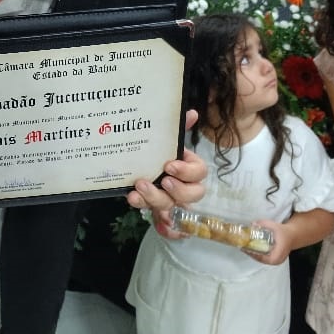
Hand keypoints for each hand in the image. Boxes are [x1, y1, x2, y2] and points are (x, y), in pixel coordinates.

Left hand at [125, 110, 204, 237]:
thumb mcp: (166, 140)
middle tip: (162, 180)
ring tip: (139, 188)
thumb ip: (178, 127)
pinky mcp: (157, 212)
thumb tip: (192, 113)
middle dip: (178, 190)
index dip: (186, 172)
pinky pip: (160, 220)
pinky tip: (134, 200)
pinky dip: (148, 212)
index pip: (199, 172)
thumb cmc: (159, 154)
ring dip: (155, 198)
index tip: (169, 165)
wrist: (140, 169)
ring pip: (171, 206)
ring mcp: (171, 202)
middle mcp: (184, 188)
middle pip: (193, 195)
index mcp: (190, 168)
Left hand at [244, 219, 290, 264]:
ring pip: (261, 259)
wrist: (293, 235)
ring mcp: (275, 261)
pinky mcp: (274, 259)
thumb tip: (252, 224)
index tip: (244, 248)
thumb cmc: (284, 232)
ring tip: (245, 247)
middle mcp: (276, 260)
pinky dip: (257, 253)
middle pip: (260, 259)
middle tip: (242, 247)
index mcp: (277, 255)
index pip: (262, 258)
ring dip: (253, 253)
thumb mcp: (274, 226)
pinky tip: (251, 247)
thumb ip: (264, 224)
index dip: (252, 254)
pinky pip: (263, 257)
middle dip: (251, 253)